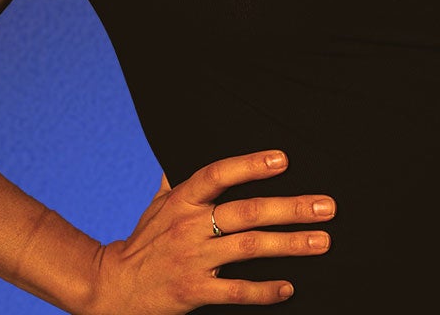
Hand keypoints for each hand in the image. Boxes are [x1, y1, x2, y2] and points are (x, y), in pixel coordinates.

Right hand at [86, 150, 334, 313]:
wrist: (113, 289)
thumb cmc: (143, 244)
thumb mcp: (156, 206)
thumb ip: (177, 180)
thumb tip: (185, 149)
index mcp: (182, 201)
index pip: (217, 174)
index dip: (249, 165)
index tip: (283, 160)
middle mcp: (189, 227)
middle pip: (246, 212)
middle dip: (290, 207)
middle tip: (327, 207)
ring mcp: (192, 259)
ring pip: (248, 248)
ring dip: (289, 244)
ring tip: (321, 241)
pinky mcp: (194, 291)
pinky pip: (235, 291)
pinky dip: (263, 290)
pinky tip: (288, 288)